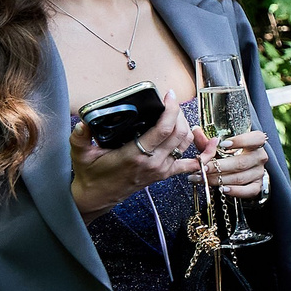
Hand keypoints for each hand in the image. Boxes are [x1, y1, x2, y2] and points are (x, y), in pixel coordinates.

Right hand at [70, 91, 206, 218]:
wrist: (97, 196)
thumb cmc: (91, 174)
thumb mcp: (80, 154)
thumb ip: (79, 138)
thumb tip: (82, 124)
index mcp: (136, 155)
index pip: (163, 129)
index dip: (171, 110)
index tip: (170, 95)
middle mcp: (154, 162)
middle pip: (179, 133)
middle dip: (179, 113)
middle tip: (171, 102)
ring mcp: (162, 169)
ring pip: (186, 143)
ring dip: (187, 126)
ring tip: (178, 113)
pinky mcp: (165, 174)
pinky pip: (192, 164)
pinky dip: (205, 154)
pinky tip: (211, 142)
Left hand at [208, 129, 272, 199]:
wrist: (242, 169)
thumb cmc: (229, 154)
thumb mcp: (218, 146)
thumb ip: (208, 140)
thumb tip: (196, 131)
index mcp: (255, 142)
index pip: (256, 139)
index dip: (241, 141)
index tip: (222, 144)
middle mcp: (259, 157)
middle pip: (241, 162)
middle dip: (219, 166)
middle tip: (202, 168)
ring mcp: (259, 172)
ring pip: (240, 177)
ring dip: (219, 179)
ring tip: (203, 179)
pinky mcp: (257, 186)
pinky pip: (248, 190)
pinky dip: (235, 191)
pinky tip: (223, 189)